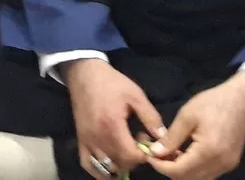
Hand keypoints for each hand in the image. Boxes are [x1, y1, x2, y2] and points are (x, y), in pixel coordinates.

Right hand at [65, 58, 166, 177]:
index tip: (148, 142)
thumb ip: (151, 118)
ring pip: (106, 166)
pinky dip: (98, 171)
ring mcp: (87, 140)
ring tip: (126, 150)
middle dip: (134, 159)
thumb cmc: (112, 83)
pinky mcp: (80, 139)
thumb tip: (163, 137)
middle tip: (138, 142)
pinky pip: (87, 164)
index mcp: (112, 126)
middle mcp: (97, 137)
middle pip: (120, 163)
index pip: (131, 156)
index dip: (144, 155)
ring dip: (120, 164)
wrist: (85, 74)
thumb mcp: (136, 96)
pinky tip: (110, 168)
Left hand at [148, 72, 244, 179]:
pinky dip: (193, 168)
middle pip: (188, 179)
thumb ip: (171, 138)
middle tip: (157, 153)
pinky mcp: (230, 163)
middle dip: (169, 169)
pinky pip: (207, 173)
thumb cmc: (214, 102)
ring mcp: (227, 165)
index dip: (160, 166)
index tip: (148, 155)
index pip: (179, 171)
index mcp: (209, 151)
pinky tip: (185, 153)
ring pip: (198, 178)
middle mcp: (220, 163)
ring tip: (170, 152)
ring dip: (181, 170)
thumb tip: (155, 153)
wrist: (243, 99)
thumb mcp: (187, 116)